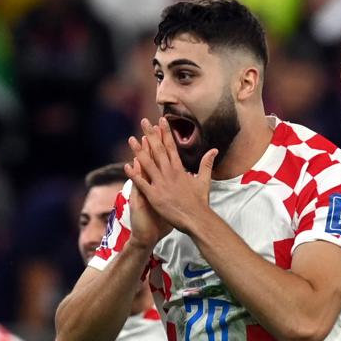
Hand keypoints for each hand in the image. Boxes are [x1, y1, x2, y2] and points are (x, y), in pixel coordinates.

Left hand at [125, 117, 214, 236]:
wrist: (197, 219)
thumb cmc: (200, 202)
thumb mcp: (205, 180)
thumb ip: (207, 164)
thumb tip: (214, 150)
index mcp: (179, 169)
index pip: (171, 146)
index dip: (165, 132)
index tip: (161, 120)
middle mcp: (169, 173)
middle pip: (158, 150)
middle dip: (150, 134)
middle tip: (143, 121)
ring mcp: (161, 184)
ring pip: (147, 164)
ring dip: (138, 151)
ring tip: (131, 139)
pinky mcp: (154, 196)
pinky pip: (142, 183)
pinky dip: (134, 174)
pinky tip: (126, 166)